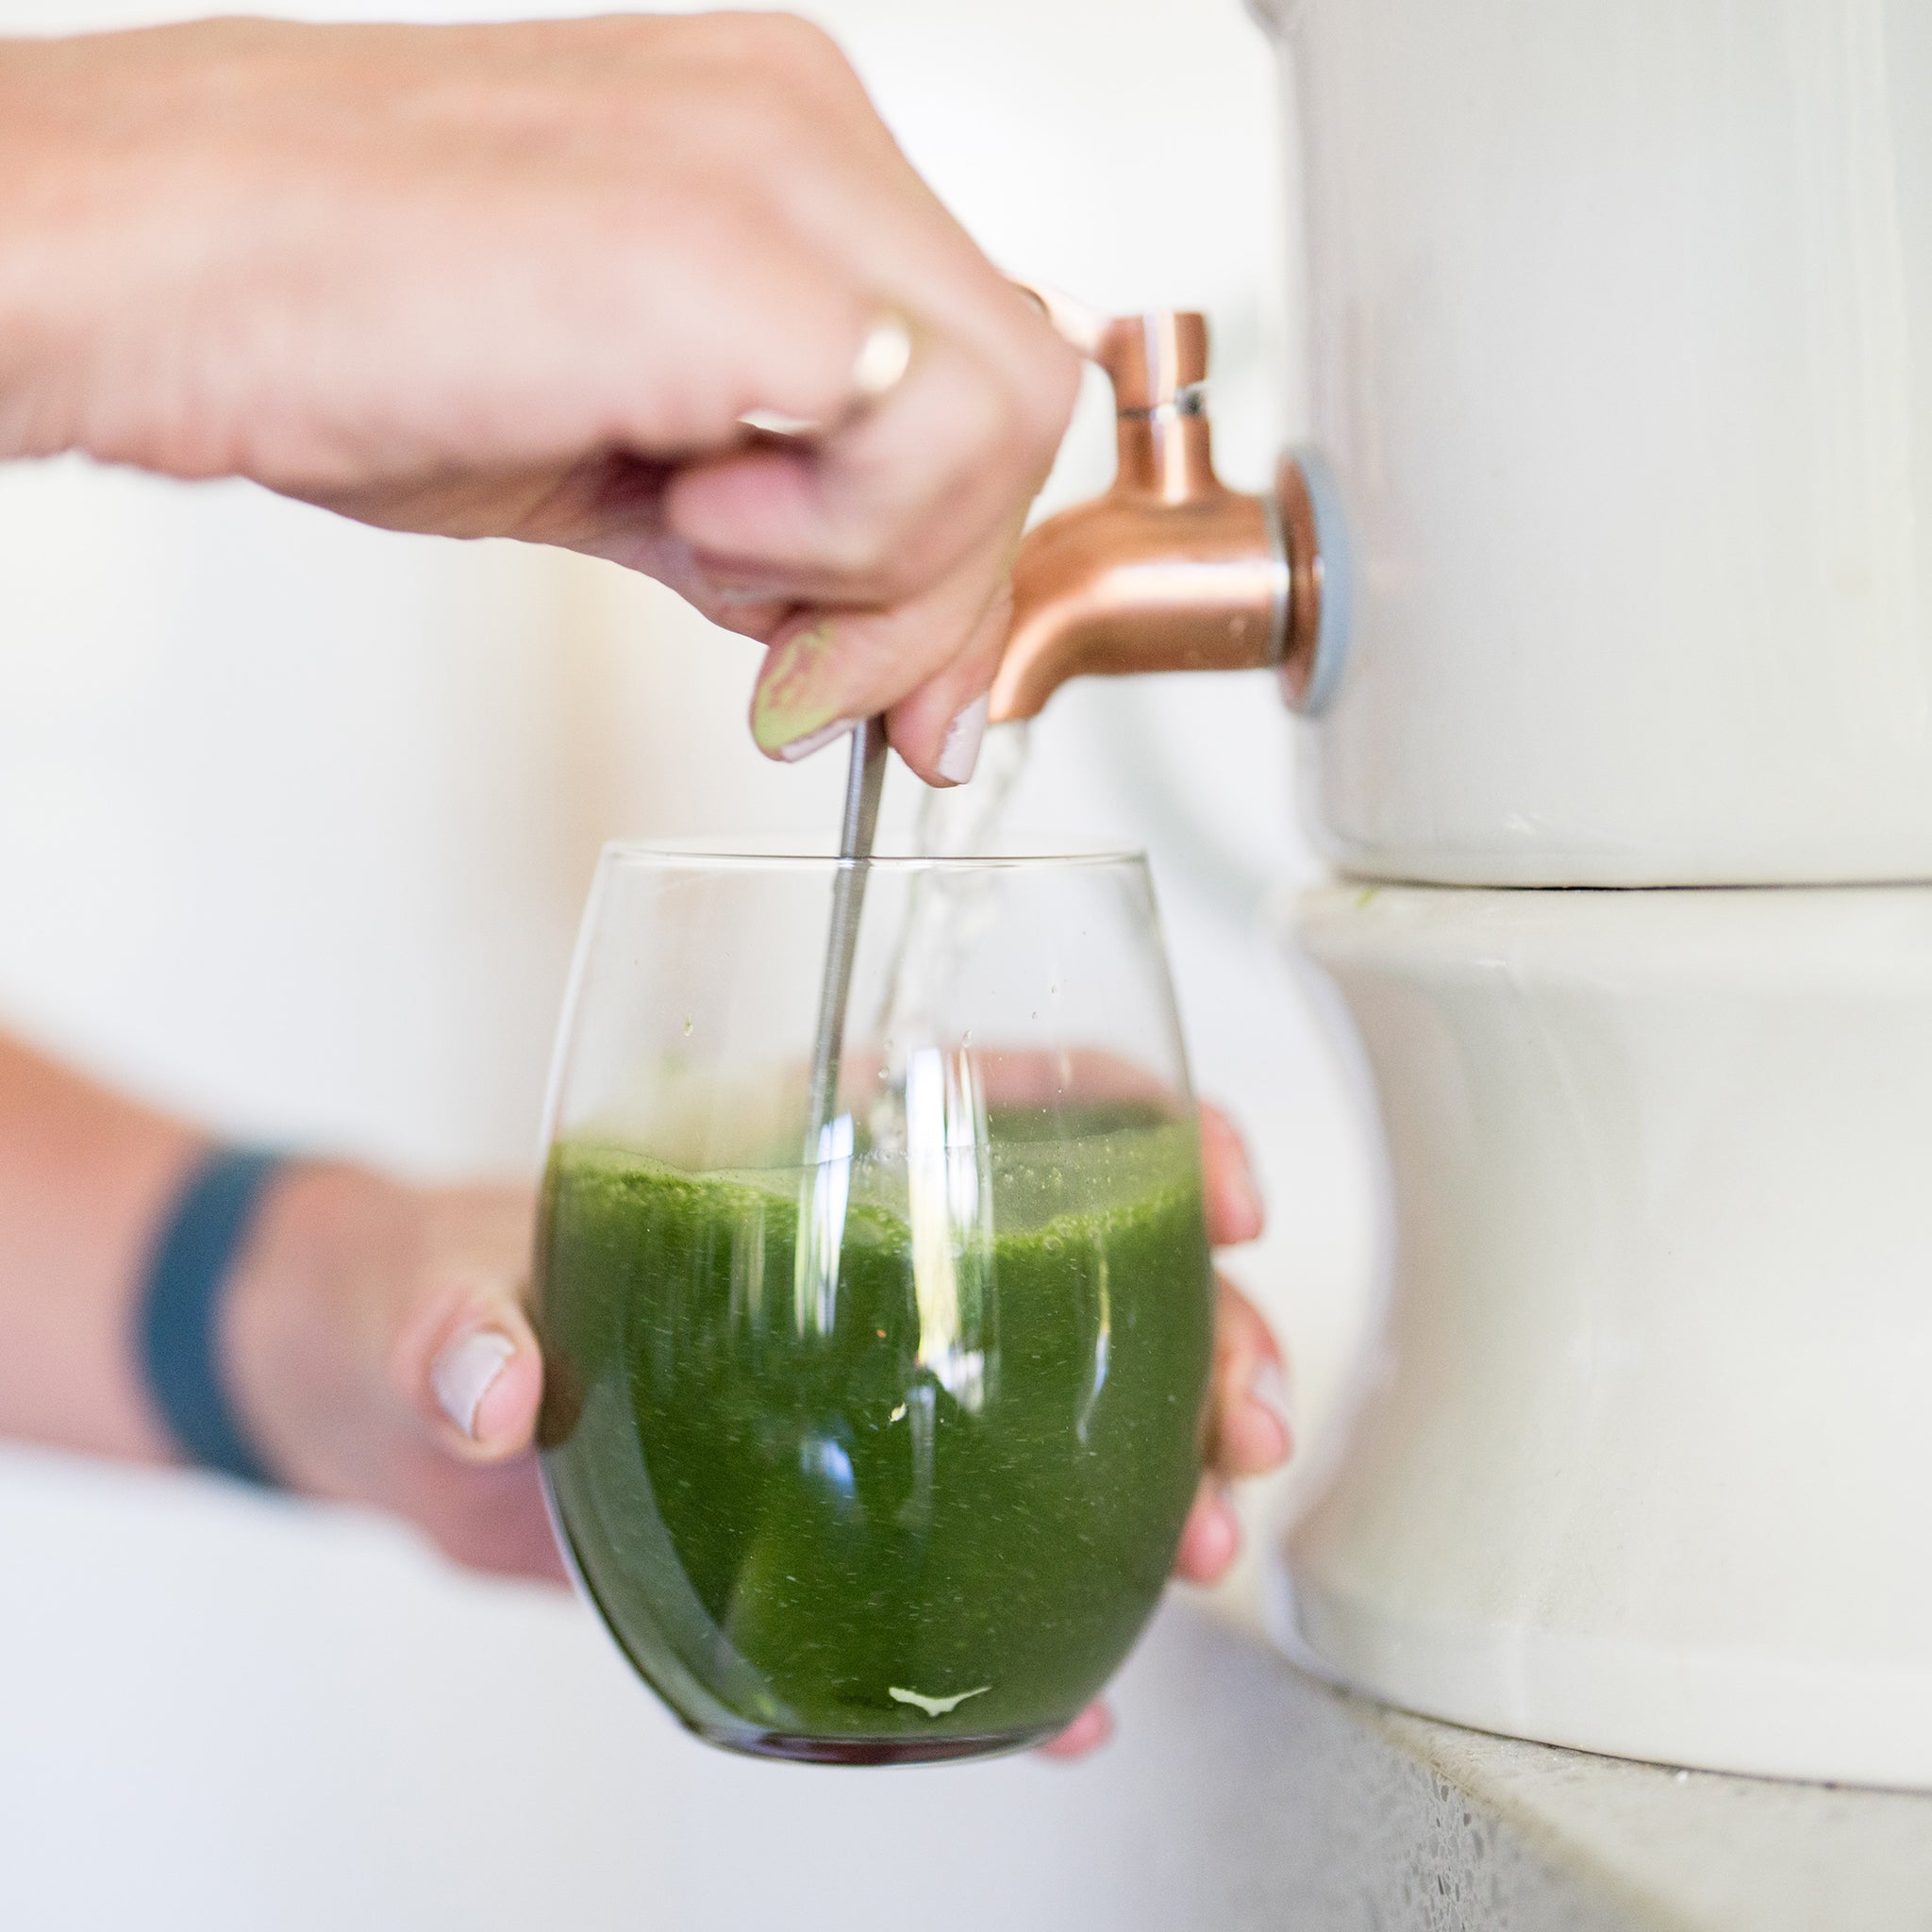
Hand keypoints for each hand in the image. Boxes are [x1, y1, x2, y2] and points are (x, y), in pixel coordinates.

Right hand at [0, 16, 1078, 784]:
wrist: (158, 268)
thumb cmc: (335, 323)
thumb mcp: (613, 453)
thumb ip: (772, 530)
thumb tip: (856, 644)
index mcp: (783, 159)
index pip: (980, 374)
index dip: (961, 555)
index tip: (903, 683)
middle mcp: (806, 135)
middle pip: (1021, 399)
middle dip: (944, 594)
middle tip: (824, 686)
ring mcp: (788, 172)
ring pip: (1007, 419)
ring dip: (878, 566)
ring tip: (706, 556)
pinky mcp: (746, 250)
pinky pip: (926, 436)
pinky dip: (839, 539)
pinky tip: (692, 523)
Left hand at [223, 1103, 1290, 1751]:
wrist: (401, 1420)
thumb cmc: (428, 1295)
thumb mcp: (424, 1292)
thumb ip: (450, 1320)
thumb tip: (491, 1385)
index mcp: (809, 1152)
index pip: (1017, 1096)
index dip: (1149, 1124)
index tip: (1221, 1186)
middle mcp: (876, 1263)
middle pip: (1100, 1265)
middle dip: (1207, 1331)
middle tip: (1243, 1421)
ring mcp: (876, 1390)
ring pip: (1077, 1410)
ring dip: (1170, 1471)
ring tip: (1201, 1544)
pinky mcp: (850, 1508)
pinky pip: (980, 1557)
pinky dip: (1041, 1628)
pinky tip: (1076, 1691)